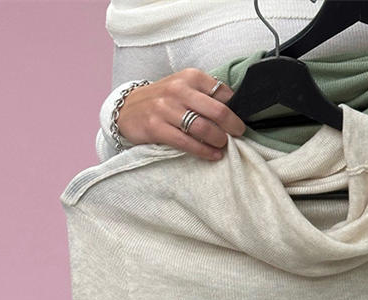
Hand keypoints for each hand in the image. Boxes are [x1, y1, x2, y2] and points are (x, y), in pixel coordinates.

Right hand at [116, 68, 246, 159]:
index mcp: (190, 76)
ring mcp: (166, 109)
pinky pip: (187, 143)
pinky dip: (204, 151)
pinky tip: (213, 155)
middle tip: (238, 134)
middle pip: (217, 111)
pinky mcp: (156, 127)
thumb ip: (206, 95)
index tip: (239, 121)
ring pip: (203, 128)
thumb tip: (234, 112)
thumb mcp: (184, 87)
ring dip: (219, 140)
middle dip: (233, 126)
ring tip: (223, 145)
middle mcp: (178, 90)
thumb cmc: (163, 100)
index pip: (223, 93)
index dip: (236, 109)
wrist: (127, 108)